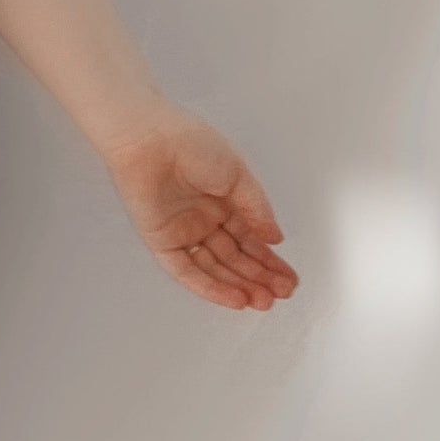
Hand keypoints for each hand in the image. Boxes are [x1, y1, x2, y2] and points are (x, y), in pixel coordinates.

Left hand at [98, 105, 297, 311]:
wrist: (149, 138)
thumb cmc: (191, 143)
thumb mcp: (237, 175)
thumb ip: (257, 209)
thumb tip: (276, 238)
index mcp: (222, 201)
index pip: (250, 238)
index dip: (270, 260)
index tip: (290, 279)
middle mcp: (203, 219)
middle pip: (235, 257)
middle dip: (260, 277)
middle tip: (282, 295)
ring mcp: (182, 231)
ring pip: (214, 268)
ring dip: (239, 286)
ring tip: (264, 302)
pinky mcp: (161, 240)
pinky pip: (185, 270)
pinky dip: (209, 286)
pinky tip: (234, 299)